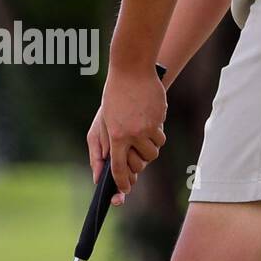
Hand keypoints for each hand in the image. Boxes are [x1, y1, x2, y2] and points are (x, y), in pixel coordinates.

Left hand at [93, 65, 166, 203]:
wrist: (132, 70)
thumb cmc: (114, 97)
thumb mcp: (102, 122)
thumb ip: (101, 149)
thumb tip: (99, 176)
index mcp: (116, 136)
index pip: (120, 168)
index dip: (122, 183)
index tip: (124, 190)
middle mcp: (133, 134)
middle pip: (141, 163)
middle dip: (139, 164)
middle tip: (133, 156)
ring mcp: (148, 127)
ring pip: (154, 151)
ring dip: (148, 149)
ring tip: (140, 136)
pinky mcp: (159, 119)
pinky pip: (160, 137)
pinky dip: (156, 136)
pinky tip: (148, 124)